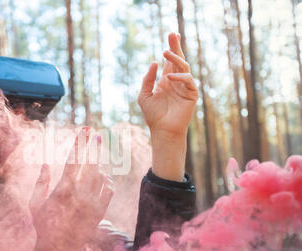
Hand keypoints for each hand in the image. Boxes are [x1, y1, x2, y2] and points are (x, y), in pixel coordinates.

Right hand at [27, 128, 113, 250]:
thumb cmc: (43, 226)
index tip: (84, 131)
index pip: (73, 160)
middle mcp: (80, 194)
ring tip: (96, 158)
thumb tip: (45, 164)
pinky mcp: (100, 212)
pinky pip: (109, 190)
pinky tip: (104, 176)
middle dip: (94, 147)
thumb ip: (40, 182)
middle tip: (97, 135)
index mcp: (62, 189)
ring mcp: (92, 203)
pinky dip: (107, 181)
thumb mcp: (35, 204)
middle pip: (90, 163)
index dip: (79, 143)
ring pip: (101, 175)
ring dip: (99, 164)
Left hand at [137, 33, 197, 180]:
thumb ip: (147, 79)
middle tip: (172, 34)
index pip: (169, 61)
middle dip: (176, 47)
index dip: (171, 48)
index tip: (171, 35)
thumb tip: (154, 62)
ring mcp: (185, 87)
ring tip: (165, 52)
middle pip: (178, 60)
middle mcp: (176, 81)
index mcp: (166, 80)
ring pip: (184, 67)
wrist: (162, 130)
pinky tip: (169, 77)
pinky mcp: (191, 94)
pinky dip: (180, 77)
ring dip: (175, 58)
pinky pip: (188, 81)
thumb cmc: (153, 115)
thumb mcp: (144, 95)